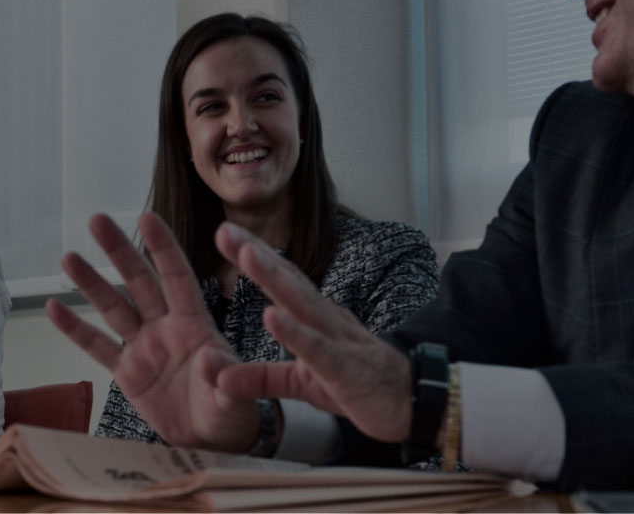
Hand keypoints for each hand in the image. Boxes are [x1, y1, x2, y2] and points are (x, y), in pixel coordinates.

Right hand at [47, 213, 258, 452]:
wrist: (211, 440)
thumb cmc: (230, 412)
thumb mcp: (234, 397)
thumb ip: (223, 376)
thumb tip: (209, 358)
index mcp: (195, 324)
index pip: (177, 277)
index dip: (163, 248)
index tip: (147, 217)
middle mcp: (165, 326)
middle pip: (138, 282)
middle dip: (119, 251)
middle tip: (97, 220)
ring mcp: (143, 346)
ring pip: (113, 308)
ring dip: (91, 283)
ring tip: (69, 257)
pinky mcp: (126, 371)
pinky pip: (97, 347)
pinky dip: (75, 329)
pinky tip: (54, 308)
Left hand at [212, 223, 413, 442]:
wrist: (415, 404)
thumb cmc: (357, 384)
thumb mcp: (300, 384)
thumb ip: (261, 378)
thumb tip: (219, 376)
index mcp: (316, 317)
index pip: (284, 278)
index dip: (255, 254)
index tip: (226, 231)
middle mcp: (326, 320)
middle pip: (288, 280)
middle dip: (255, 253)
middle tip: (224, 228)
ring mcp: (337, 340)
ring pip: (302, 304)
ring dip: (273, 278)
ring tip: (247, 254)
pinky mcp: (345, 369)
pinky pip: (317, 348)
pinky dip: (294, 332)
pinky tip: (271, 316)